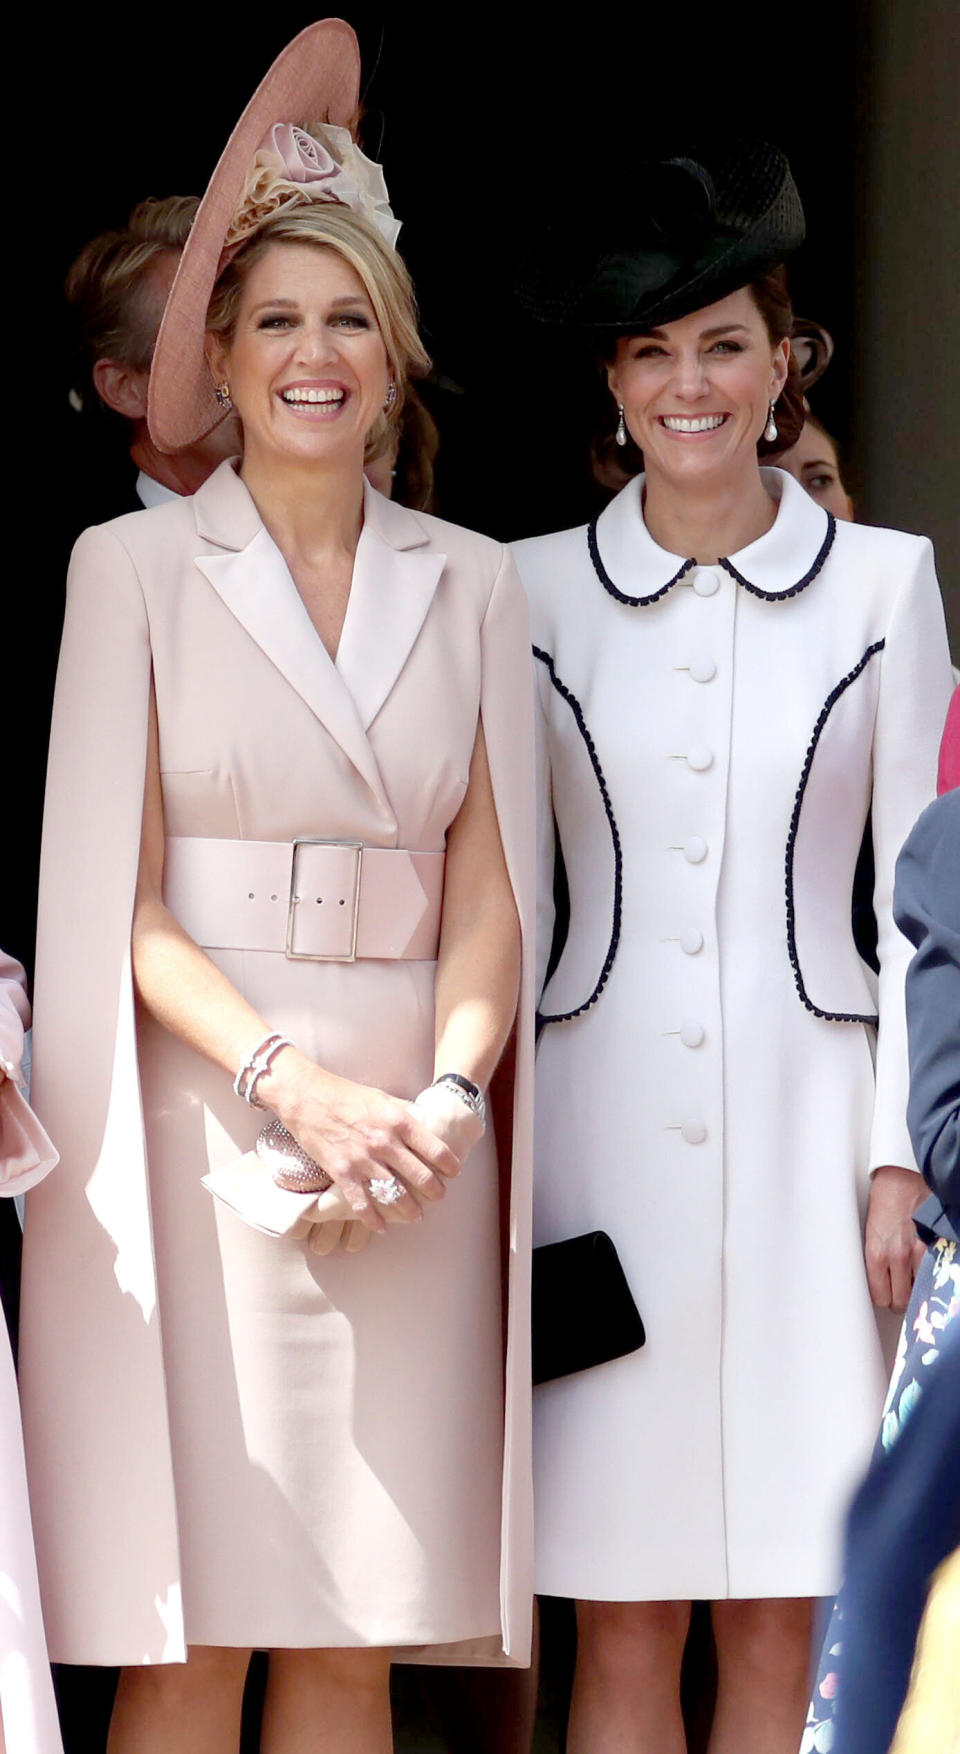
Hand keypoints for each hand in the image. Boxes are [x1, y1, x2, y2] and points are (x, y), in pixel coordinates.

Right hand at [258, 1049, 458, 1232]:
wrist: (307, 1096)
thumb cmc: (345, 1094)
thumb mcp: (382, 1098)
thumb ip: (403, 1113)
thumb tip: (422, 1123)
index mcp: (399, 1121)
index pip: (436, 1150)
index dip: (450, 1166)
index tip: (453, 1173)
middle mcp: (385, 1142)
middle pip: (421, 1176)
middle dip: (434, 1191)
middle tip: (438, 1196)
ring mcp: (363, 1159)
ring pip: (395, 1194)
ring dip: (409, 1209)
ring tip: (416, 1215)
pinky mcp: (342, 1172)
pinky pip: (362, 1203)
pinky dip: (373, 1219)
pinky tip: (382, 1227)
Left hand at [864, 1164, 927, 1311]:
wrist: (901, 1175)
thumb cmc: (883, 1199)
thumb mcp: (870, 1232)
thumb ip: (877, 1260)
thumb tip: (881, 1281)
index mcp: (876, 1254)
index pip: (880, 1298)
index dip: (884, 1296)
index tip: (886, 1291)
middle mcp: (898, 1256)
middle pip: (901, 1301)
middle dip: (901, 1297)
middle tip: (901, 1287)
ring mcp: (920, 1251)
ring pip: (920, 1290)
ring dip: (917, 1286)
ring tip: (913, 1275)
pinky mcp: (936, 1243)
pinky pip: (935, 1271)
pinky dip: (931, 1272)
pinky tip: (925, 1264)